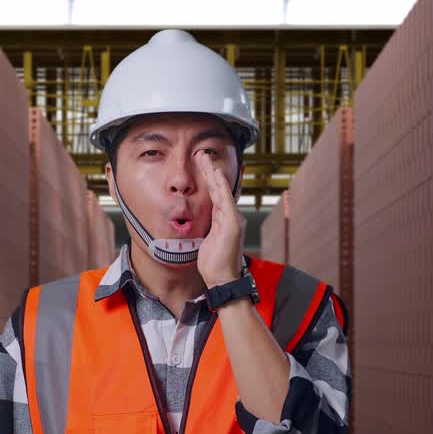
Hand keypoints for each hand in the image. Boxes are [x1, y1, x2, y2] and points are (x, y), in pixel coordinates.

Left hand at [194, 150, 244, 287]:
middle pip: (219, 188)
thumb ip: (207, 229)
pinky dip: (221, 186)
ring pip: (221, 190)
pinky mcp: (232, 223)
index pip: (216, 194)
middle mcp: (231, 216)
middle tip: (200, 153)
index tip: (203, 165)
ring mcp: (233, 219)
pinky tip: (216, 174)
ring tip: (204, 157)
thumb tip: (199, 223)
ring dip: (212, 172)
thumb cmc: (214, 264)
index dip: (210, 179)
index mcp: (224, 219)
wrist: (222, 279)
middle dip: (209, 170)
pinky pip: (225, 200)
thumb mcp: (207, 241)